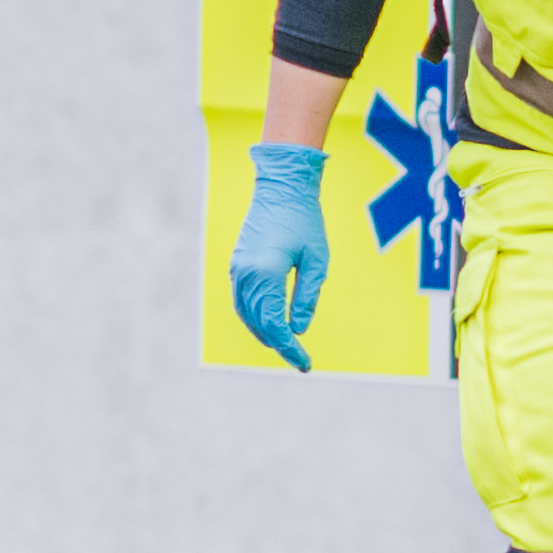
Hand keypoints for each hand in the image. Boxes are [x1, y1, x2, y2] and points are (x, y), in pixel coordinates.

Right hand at [231, 139, 330, 368]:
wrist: (281, 188)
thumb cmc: (305, 221)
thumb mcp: (316, 262)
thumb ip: (307, 298)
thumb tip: (298, 330)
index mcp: (266, 274)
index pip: (275, 324)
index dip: (289, 348)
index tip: (305, 363)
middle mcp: (246, 275)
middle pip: (259, 324)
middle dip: (279, 345)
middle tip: (300, 360)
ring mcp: (238, 270)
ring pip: (247, 316)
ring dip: (264, 334)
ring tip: (286, 347)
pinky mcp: (236, 266)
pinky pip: (242, 302)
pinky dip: (254, 318)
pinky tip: (269, 326)